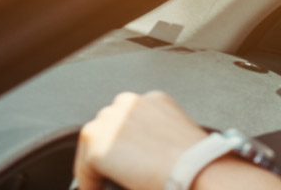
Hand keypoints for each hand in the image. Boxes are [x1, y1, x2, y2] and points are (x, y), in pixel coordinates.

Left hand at [76, 91, 208, 189]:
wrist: (195, 168)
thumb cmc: (196, 160)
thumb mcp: (178, 136)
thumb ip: (156, 136)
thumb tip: (143, 156)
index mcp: (152, 100)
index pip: (127, 120)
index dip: (125, 144)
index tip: (126, 160)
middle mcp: (127, 103)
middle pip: (105, 128)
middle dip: (109, 151)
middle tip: (114, 174)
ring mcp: (109, 121)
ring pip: (92, 146)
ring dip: (96, 166)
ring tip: (103, 183)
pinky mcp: (96, 144)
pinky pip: (84, 168)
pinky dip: (89, 182)